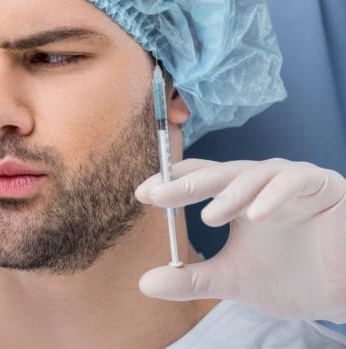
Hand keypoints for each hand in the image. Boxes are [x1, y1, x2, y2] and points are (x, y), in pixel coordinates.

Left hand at [135, 158, 345, 321]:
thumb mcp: (230, 279)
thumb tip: (144, 283)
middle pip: (218, 173)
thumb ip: (190, 279)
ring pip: (253, 174)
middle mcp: (260, 182)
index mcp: (236, 198)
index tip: (141, 194)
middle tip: (158, 195)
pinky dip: (274, 196)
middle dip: (186, 183)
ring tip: (209, 217)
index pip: (198, 181)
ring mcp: (290, 180)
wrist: (340, 294)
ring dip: (230, 194)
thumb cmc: (287, 278)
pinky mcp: (322, 185)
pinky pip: (295, 181)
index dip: (170, 184)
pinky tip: (255, 216)